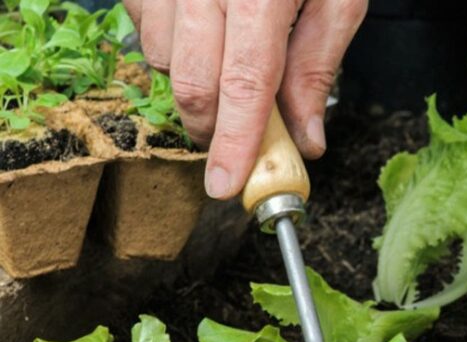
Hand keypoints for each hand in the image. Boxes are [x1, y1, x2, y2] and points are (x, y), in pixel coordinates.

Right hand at [122, 0, 366, 198]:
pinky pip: (145, 28)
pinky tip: (207, 35)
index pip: (244, 84)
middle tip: (241, 142)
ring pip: (165, 59)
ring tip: (235, 64)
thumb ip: (318, 67)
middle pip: (194, 82)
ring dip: (198, 83)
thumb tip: (307, 140)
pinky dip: (173, 48)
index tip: (227, 185)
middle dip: (215, 127)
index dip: (234, 142)